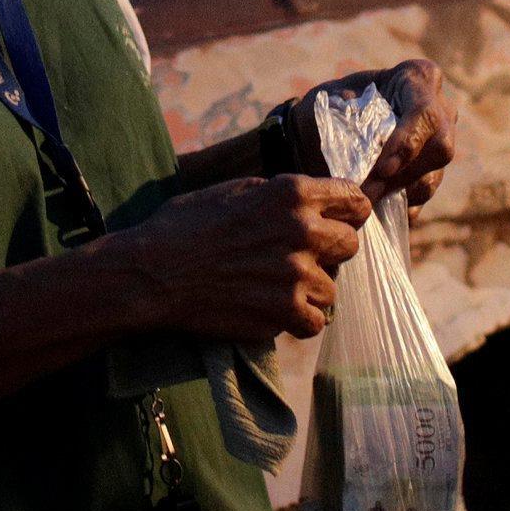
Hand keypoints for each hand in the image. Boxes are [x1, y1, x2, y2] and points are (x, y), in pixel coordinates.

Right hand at [116, 173, 370, 344]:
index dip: (348, 211)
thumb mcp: (236, 189)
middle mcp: (302, 231)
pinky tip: (272, 309)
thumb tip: (312, 198)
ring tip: (273, 286)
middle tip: (299, 256)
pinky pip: (314, 321)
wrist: (154, 272)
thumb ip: (280, 193)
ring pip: (330, 288)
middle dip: (330, 250)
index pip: (354, 200)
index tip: (339, 220)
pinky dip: (297, 320)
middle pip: (350, 244)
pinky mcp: (284, 312)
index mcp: (292, 193)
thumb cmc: (186, 224)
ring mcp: (296, 275)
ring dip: (308, 290)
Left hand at [294, 57, 457, 210]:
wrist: (317, 135)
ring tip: (362, 200)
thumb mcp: (330, 102)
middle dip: (404, 173)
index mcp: (417, 78)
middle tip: (369, 190)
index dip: (408, 142)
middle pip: (440, 148)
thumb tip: (361, 129)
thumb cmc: (328, 109)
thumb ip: (347, 113)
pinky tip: (374, 212)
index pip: (425, 112)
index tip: (383, 169)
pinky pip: (422, 199)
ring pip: (432, 177)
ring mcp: (437, 145)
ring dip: (396, 193)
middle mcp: (439, 109)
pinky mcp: (428, 176)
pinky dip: (396, 208)